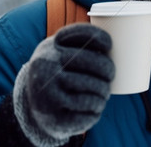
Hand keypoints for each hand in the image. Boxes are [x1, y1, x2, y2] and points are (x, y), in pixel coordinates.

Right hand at [13, 23, 114, 145]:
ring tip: (104, 94)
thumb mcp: (57, 51)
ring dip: (104, 92)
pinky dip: (96, 111)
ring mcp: (48, 91)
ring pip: (92, 89)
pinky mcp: (53, 116)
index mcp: (49, 47)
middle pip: (92, 62)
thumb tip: (120, 36)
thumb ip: (79, 42)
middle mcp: (46, 66)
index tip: (109, 45)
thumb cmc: (55, 71)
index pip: (81, 34)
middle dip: (108, 70)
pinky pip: (86, 111)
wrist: (30, 105)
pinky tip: (96, 108)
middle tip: (111, 76)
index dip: (101, 37)